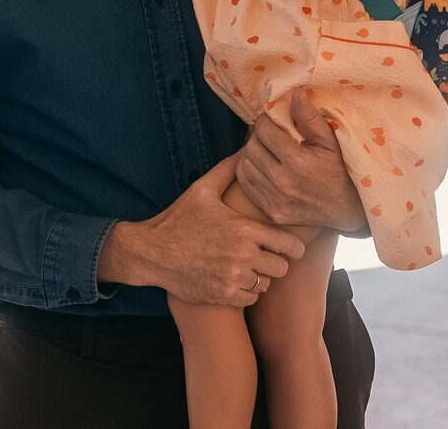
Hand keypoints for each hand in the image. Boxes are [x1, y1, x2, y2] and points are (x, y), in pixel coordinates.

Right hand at [97, 154, 304, 307]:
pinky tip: (236, 279)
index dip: (294, 246)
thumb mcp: (202, 190)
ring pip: (266, 284)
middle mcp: (243, 256)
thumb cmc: (179, 219)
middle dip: (277, 262)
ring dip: (261, 277)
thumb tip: (246, 149)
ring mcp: (233, 278)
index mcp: (244, 230)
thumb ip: (228, 169)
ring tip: (248, 267)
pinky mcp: (223, 296)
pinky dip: (247, 292)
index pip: (290, 245)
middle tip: (267, 256)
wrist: (153, 252)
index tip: (291, 247)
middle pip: (282, 268)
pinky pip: (251, 298)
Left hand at [236, 91, 365, 230]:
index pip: (264, 131)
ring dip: (252, 153)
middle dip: (258, 136)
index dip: (265, 120)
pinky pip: (245, 183)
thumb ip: (308, 117)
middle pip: (251, 146)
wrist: (344, 208)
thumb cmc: (337, 169)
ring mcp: (275, 199)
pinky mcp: (270, 210)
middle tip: (269, 134)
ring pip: (245, 163)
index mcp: (298, 162)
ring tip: (266, 150)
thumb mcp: (329, 140)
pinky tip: (263, 166)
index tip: (272, 120)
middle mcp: (283, 182)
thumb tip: (294, 92)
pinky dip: (249, 170)